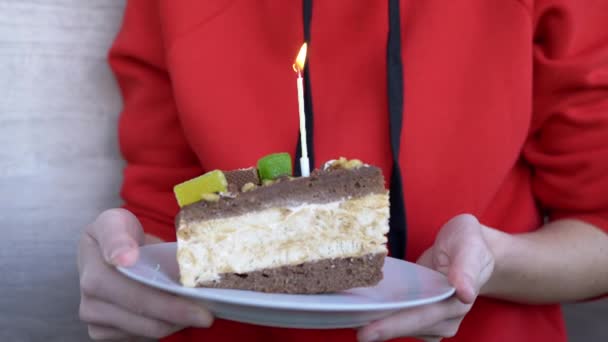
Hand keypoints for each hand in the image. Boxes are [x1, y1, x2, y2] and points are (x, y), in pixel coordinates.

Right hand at [77, 208, 213, 339]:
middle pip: (147, 320)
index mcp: (95, 275)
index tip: (201, 309)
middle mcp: (89, 304)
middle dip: (182, 317)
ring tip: (198, 309)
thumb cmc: (118, 233)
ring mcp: (96, 322)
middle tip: (210, 313)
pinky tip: (177, 313)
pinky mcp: (104, 334)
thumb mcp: (116, 222)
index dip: (171, 306)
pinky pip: (142, 338)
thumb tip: (125, 258)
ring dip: (176, 323)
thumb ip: (117, 236)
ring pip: (148, 332)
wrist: (107, 250)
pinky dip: (165, 326)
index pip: (137, 297)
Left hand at [358, 214, 494, 341]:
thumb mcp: (469, 245)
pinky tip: (365, 310)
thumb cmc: (469, 243)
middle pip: (409, 326)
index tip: (369, 332)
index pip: (422, 316)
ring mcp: (434, 319)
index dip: (395, 325)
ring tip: (352, 318)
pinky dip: (384, 317)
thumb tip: (465, 293)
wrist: (470, 247)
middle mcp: (446, 317)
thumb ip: (466, 268)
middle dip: (382, 329)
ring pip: (404, 327)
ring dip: (381, 324)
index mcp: (457, 302)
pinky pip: (401, 320)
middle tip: (354, 331)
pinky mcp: (422, 314)